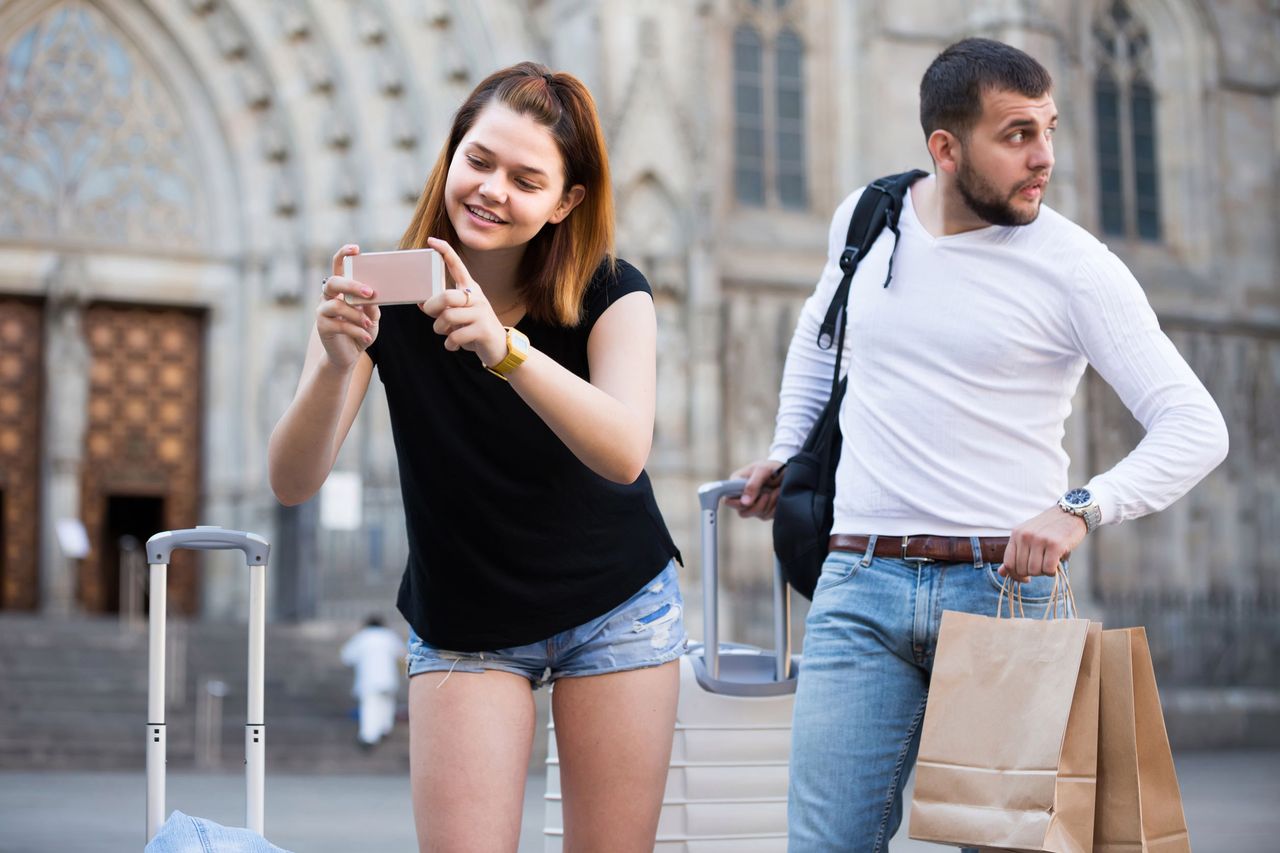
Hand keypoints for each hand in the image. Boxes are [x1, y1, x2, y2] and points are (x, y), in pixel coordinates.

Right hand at [317, 244, 379, 371]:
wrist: (349, 355)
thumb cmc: (361, 331)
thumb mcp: (372, 318)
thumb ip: (372, 306)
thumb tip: (373, 297)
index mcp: (341, 289)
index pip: (338, 266)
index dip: (344, 254)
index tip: (356, 249)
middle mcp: (328, 296)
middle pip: (333, 282)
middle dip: (351, 285)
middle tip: (369, 292)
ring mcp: (322, 311)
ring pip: (336, 305)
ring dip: (356, 315)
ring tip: (368, 324)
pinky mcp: (322, 327)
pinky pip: (339, 325)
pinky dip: (356, 331)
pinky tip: (366, 337)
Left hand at [419, 238, 507, 366]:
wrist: (499, 347)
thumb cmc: (475, 328)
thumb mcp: (459, 315)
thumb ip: (443, 308)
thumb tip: (421, 303)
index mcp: (470, 289)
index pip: (457, 265)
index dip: (445, 251)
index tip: (432, 240)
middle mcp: (476, 297)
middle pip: (446, 296)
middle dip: (432, 308)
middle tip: (431, 315)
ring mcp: (481, 313)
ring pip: (447, 317)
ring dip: (440, 329)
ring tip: (447, 334)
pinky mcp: (483, 330)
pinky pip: (455, 336)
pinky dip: (450, 344)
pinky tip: (455, 345)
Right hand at [726, 459, 784, 519]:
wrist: (787, 470)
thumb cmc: (772, 467)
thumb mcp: (762, 470)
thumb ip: (752, 485)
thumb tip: (744, 502)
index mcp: (735, 483)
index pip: (727, 500)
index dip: (737, 503)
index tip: (750, 499)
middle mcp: (742, 495)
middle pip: (742, 511)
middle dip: (757, 505)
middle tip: (767, 494)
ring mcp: (752, 504)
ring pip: (755, 514)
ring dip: (769, 504)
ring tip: (776, 491)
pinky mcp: (763, 509)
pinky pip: (766, 516)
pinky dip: (774, 507)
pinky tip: (778, 496)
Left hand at [999, 505, 1086, 581]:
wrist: (1072, 513)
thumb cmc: (1050, 528)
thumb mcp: (1028, 537)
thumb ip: (1015, 554)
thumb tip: (1001, 574)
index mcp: (1016, 534)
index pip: (1008, 563)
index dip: (1015, 576)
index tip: (1026, 578)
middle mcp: (1025, 536)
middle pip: (1022, 569)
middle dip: (1033, 573)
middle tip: (1043, 565)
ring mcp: (1039, 539)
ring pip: (1034, 571)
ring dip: (1043, 572)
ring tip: (1050, 562)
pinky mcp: (1055, 544)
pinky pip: (1048, 569)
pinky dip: (1053, 571)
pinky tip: (1057, 562)